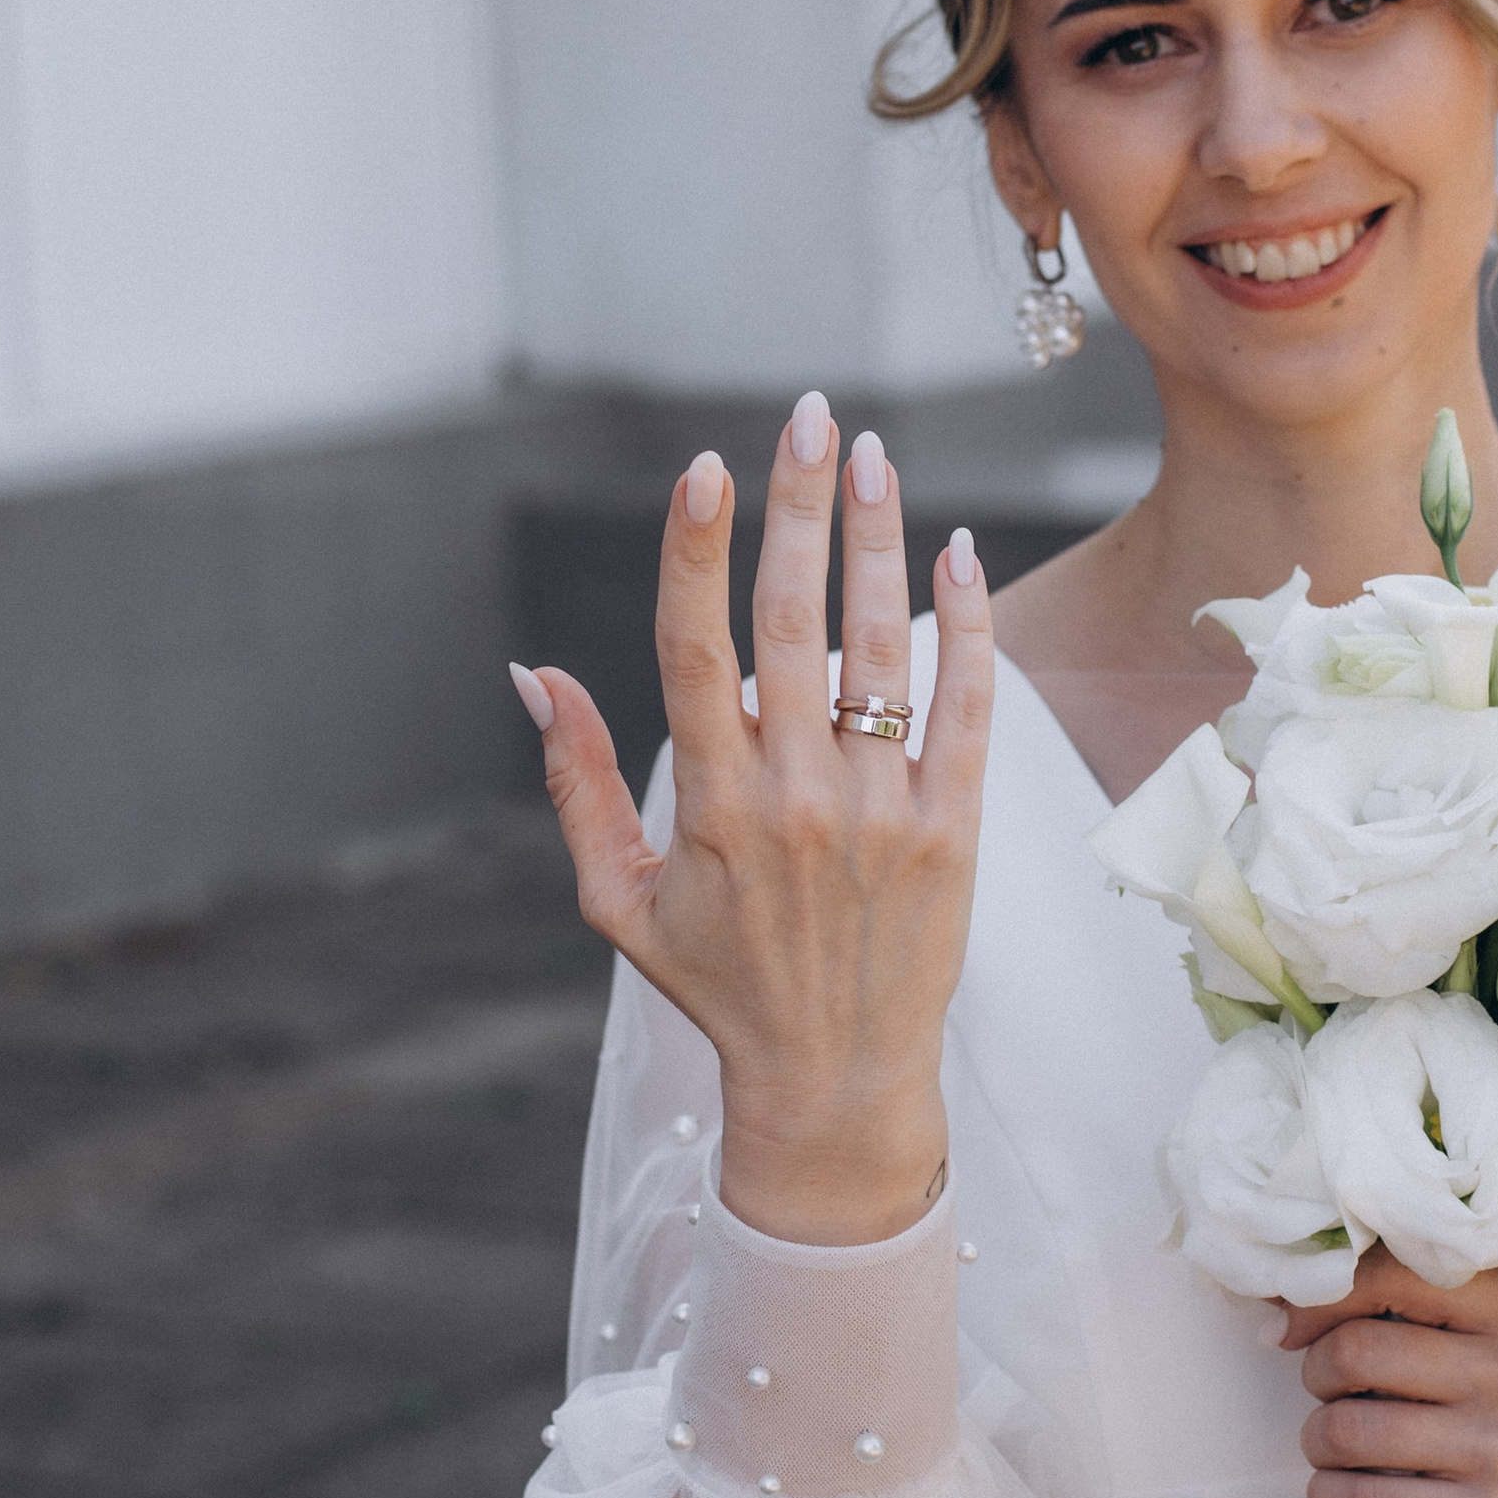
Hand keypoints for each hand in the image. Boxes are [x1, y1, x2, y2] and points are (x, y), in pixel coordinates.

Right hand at [516, 396, 993, 1246]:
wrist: (834, 1079)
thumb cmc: (718, 984)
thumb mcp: (618, 897)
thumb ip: (576, 781)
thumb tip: (532, 672)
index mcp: (710, 805)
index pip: (697, 649)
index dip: (698, 550)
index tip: (706, 466)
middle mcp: (797, 799)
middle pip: (794, 624)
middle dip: (799, 510)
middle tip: (810, 418)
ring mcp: (881, 814)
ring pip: (881, 652)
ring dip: (878, 543)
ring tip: (875, 456)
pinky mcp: (952, 833)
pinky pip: (965, 712)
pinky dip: (964, 629)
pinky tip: (958, 554)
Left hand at [1278, 1249, 1497, 1497]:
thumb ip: (1422, 1299)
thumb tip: (1283, 1299)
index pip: (1390, 1274)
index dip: (1320, 1297)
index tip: (1297, 1323)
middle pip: (1352, 1354)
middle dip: (1317, 1372)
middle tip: (1332, 1387)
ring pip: (1345, 1430)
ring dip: (1317, 1438)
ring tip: (1337, 1442)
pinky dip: (1327, 1495)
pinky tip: (1342, 1489)